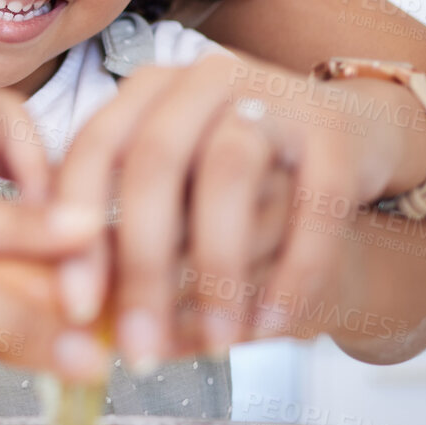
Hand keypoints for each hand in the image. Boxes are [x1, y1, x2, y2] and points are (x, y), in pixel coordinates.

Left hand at [52, 49, 419, 366]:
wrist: (350, 141)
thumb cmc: (236, 180)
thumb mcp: (176, 192)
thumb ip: (122, 234)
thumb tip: (77, 312)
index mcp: (150, 89)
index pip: (96, 147)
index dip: (77, 227)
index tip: (75, 306)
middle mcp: (204, 79)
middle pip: (155, 163)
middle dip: (142, 264)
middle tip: (140, 345)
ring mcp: (273, 96)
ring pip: (230, 177)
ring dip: (218, 272)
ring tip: (216, 344)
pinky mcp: (335, 131)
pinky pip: (312, 206)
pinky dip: (291, 275)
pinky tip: (270, 328)